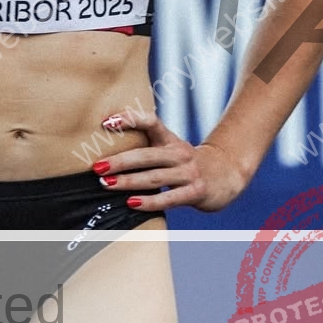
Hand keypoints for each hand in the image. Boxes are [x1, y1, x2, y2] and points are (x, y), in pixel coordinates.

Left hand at [94, 110, 247, 212]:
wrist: (225, 174)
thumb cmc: (185, 162)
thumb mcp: (169, 149)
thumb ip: (146, 148)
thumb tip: (106, 155)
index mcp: (170, 138)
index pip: (150, 121)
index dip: (129, 119)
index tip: (106, 122)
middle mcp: (179, 152)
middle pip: (146, 155)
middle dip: (119, 161)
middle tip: (97, 166)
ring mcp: (189, 172)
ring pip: (155, 177)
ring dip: (128, 181)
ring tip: (106, 183)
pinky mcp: (196, 192)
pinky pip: (169, 198)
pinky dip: (149, 202)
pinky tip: (131, 203)